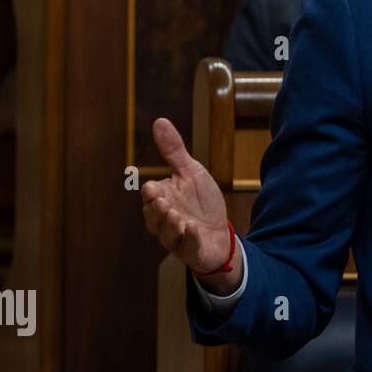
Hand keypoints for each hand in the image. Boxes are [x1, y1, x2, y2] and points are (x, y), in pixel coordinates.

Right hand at [141, 117, 235, 292]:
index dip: (151, 193)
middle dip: (157, 210)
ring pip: (166, 234)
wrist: (220, 232)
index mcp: (162, 198)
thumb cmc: (201, 202)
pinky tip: (193, 230)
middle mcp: (164, 219)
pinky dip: (189, 239)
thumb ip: (174, 151)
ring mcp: (176, 237)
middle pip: (153, 216)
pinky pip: (187, 246)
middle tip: (163, 202)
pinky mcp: (191, 250)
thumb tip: (159, 121)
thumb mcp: (190, 173)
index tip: (153, 188)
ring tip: (178, 216)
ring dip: (170, 225)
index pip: (151, 195)